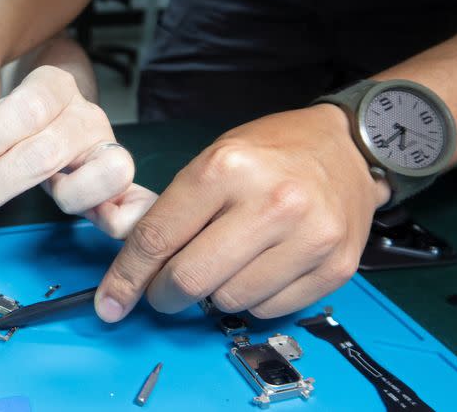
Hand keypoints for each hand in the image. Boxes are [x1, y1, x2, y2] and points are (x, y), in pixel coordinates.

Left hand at [0, 65, 153, 236]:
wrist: (59, 113)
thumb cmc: (21, 123)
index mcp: (53, 87)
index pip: (26, 107)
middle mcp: (86, 114)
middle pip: (49, 150)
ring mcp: (109, 146)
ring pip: (105, 172)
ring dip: (67, 196)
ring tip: (49, 195)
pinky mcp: (121, 180)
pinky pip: (136, 200)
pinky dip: (122, 215)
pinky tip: (100, 220)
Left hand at [95, 104, 390, 321]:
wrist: (345, 148)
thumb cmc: (270, 153)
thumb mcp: (213, 160)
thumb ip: (175, 212)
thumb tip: (135, 267)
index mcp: (227, 168)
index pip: (158, 237)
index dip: (127, 276)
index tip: (111, 299)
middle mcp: (272, 203)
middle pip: (190, 279)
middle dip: (164, 294)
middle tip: (163, 290)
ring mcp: (309, 238)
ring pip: (229, 302)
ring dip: (214, 294)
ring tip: (224, 264)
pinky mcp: (336, 267)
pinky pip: (269, 309)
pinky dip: (252, 299)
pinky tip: (258, 269)